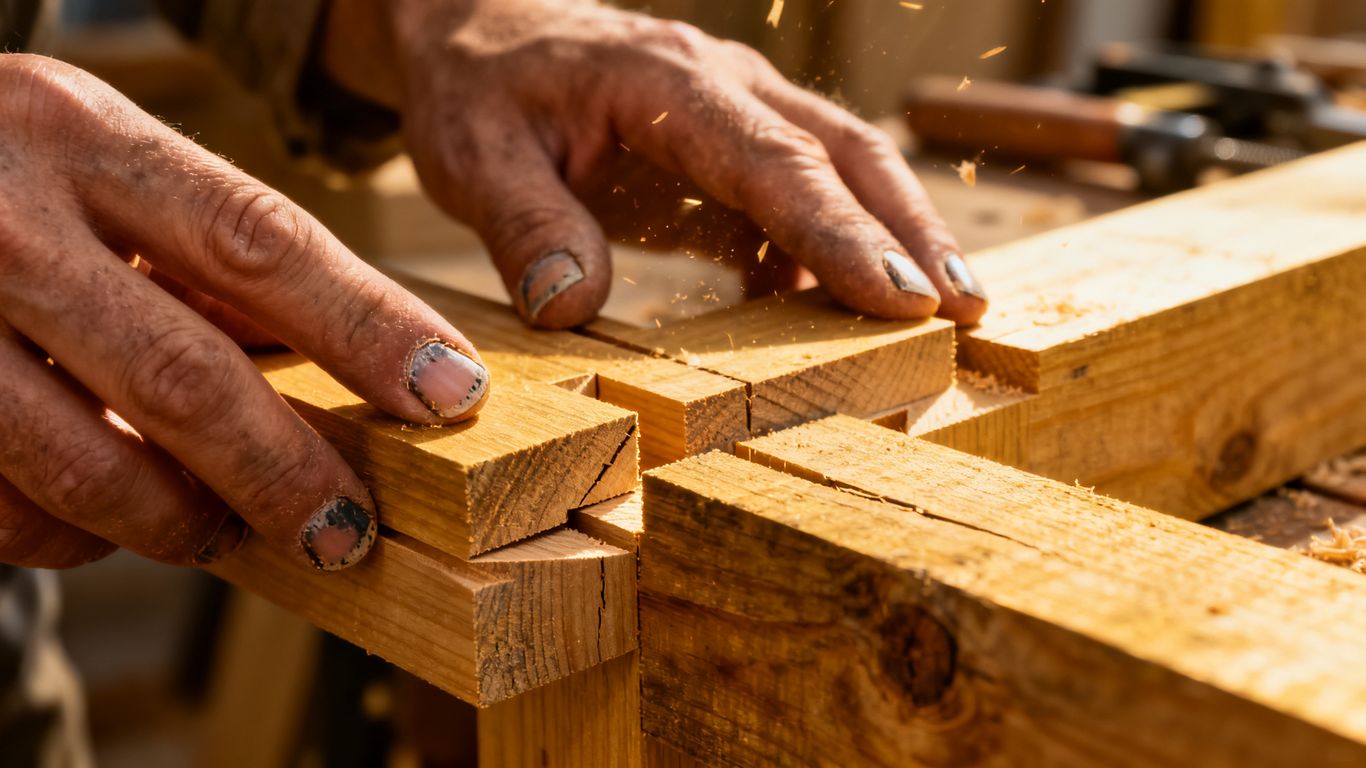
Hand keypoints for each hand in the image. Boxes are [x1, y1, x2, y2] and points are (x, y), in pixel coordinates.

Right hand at [0, 55, 489, 570]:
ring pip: (84, 463)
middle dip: (282, 472)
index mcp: (85, 137)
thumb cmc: (7, 171)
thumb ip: (208, 248)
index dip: (368, 329)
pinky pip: (3, 506)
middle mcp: (4, 219)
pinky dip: (73, 534)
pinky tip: (109, 520)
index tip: (448, 392)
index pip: (262, 242)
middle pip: (181, 375)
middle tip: (346, 531)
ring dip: (180, 520)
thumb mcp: (104, 162)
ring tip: (230, 533)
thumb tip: (347, 353)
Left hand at [324, 0, 986, 327]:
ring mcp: (739, 116)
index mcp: (666, 83)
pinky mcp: (733, 153)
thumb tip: (573, 303)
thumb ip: (524, 222)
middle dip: (910, 232)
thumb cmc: (482, 90)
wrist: (485, 34)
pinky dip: (832, 257)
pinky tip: (843, 318)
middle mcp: (724, 89)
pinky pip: (803, 201)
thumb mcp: (474, 154)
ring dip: (896, 239)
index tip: (901, 298)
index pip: (774, 160)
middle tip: (966, 310)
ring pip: (845, 169)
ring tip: (944, 317)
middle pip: (845, 153)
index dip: (840, 233)